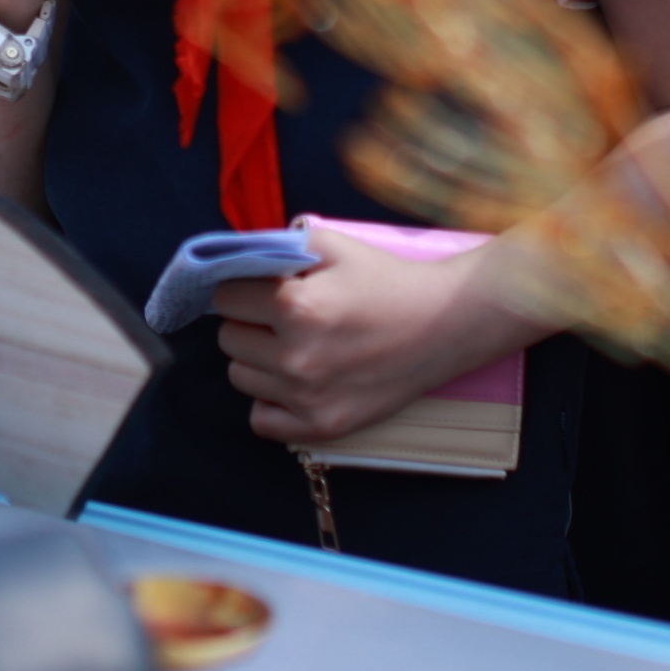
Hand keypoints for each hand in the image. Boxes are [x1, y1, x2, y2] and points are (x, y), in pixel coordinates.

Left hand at [214, 226, 540, 446]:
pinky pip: (261, 421)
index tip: (262, 287)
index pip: (225, 297)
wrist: (445, 325)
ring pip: (240, 377)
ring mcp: (308, 397)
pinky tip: (295, 381)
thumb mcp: (333, 244)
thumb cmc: (388, 280)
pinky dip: (271, 402)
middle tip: (283, 316)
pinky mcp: (323, 426)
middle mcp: (296, 356)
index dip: (241, 287)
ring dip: (258, 359)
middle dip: (248, 322)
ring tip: (295, 345)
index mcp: (296, 306)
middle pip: (229, 338)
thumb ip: (275, 246)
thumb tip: (230, 259)